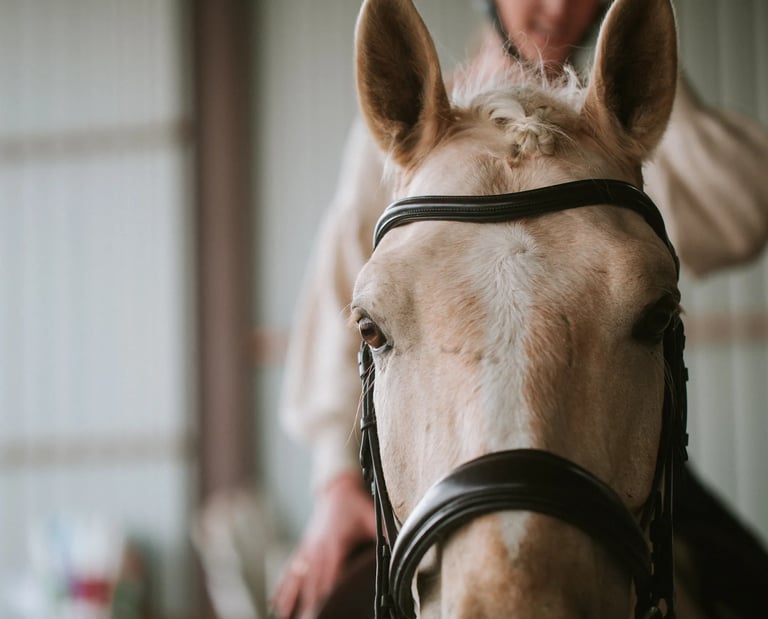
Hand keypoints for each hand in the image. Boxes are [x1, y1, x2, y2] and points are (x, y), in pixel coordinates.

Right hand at [270, 471, 375, 618]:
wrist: (336, 489)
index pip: (331, 576)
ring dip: (292, 601)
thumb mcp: (372, 516)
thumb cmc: (355, 504)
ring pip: (297, 581)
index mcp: (335, 545)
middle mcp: (317, 550)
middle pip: (313, 584)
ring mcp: (308, 550)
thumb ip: (384, 533)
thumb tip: (399, 548)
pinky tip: (276, 604)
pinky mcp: (303, 550)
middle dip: (310, 605)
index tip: (326, 610)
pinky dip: (283, 588)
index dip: (328, 594)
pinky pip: (290, 571)